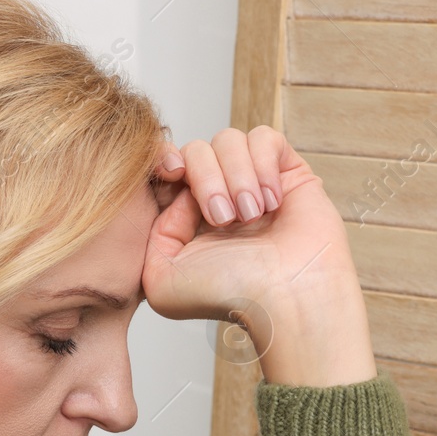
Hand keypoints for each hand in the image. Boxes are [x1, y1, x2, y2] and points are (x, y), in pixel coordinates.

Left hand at [143, 125, 373, 385]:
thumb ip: (148, 232)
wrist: (283, 298)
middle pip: (196, 149)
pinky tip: (272, 202)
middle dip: (206, 179)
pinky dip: (263, 165)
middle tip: (224, 220)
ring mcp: (253, 184)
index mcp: (186, 218)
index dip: (163, 160)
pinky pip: (265, 137)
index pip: (167, 165)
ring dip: (236, 177)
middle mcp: (219, 198)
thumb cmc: (229, 296)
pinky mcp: (288, 173)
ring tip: (250, 217)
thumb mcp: (159, 278)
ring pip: (228, 140)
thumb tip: (179, 190)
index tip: (172, 174)